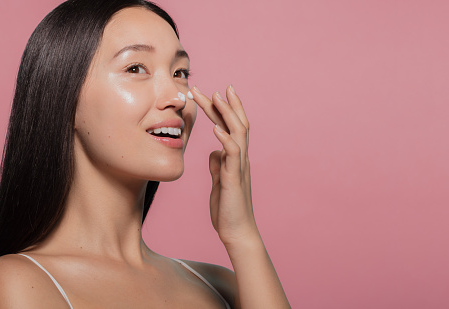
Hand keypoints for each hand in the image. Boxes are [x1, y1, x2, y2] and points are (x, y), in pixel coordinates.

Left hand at [190, 85, 258, 245]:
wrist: (236, 231)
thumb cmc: (227, 207)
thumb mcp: (218, 180)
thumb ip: (217, 164)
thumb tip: (213, 152)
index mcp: (234, 157)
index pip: (229, 126)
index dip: (221, 109)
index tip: (211, 92)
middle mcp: (240, 158)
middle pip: (235, 123)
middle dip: (222, 104)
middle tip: (208, 87)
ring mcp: (238, 166)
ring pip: (238, 133)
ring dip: (227, 114)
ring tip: (216, 98)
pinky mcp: (234, 178)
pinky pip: (232, 155)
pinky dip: (225, 140)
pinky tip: (216, 130)